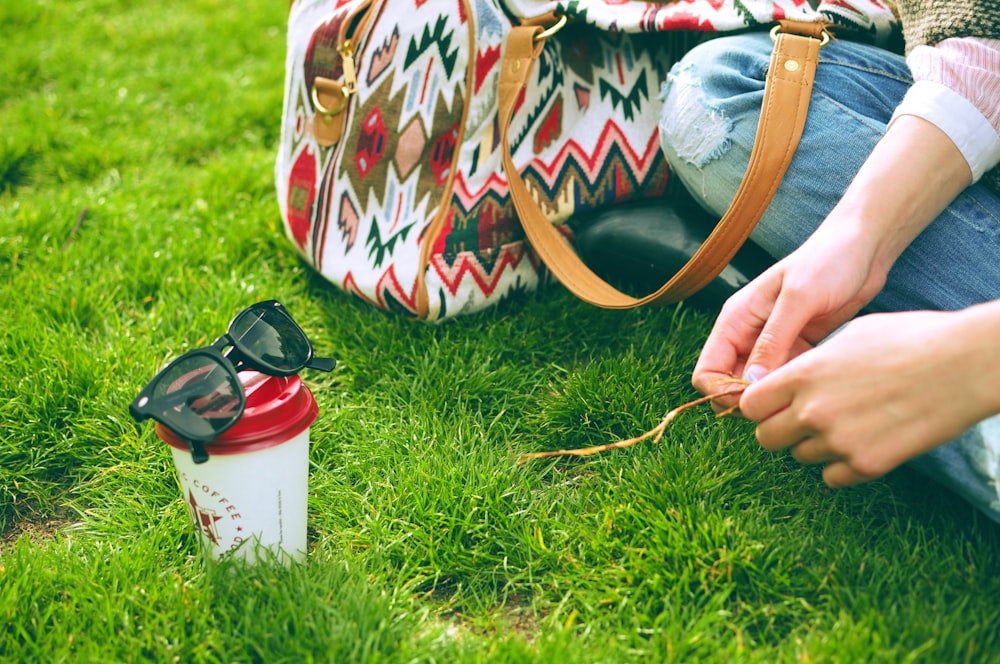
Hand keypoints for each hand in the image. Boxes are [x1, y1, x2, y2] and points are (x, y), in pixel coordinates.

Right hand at [692, 223, 884, 405]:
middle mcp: (748, 334)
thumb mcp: (798, 299)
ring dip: (776, 396)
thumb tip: (750, 384)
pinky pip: (785, 380)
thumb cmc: (828, 261)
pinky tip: (819, 384)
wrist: (864, 247)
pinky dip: (796, 388)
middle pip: (729, 385)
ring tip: (806, 393)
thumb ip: (773, 341)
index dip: (723, 393)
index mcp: (735, 319)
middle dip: (750, 400)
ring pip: (758, 387)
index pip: (707, 371)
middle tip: (785, 402)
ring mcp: (772, 344)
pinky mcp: (797, 350)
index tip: (758, 400)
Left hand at [739, 307, 999, 486]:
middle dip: (780, 430)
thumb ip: (810, 364)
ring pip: (800, 457)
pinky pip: (832, 477)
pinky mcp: (866, 465)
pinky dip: (842, 465)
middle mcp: (811, 410)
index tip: (775, 404)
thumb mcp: (847, 337)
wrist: (963, 364)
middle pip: (765, 438)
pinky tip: (863, 443)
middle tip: (803, 421)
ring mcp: (838, 441)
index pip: (749, 405)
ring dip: (814, 446)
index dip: (760, 406)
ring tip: (847, 424)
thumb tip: (789, 380)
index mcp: (802, 375)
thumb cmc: (909, 339)